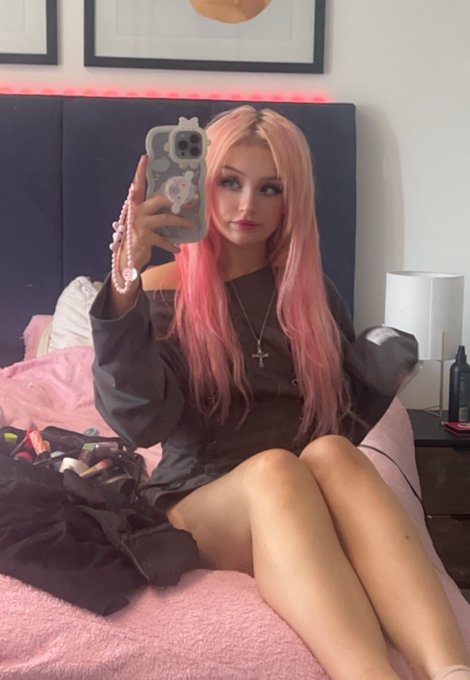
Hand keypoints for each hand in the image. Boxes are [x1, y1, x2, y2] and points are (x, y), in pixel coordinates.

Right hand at [119, 155, 194, 274]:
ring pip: (166, 218)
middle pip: (159, 200)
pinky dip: (171, 245)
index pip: (138, 183)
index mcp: (135, 203)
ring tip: (191, 224)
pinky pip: (163, 240)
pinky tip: (177, 249)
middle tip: (192, 202)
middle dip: (177, 201)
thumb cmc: (137, 235)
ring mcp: (139, 224)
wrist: (126, 258)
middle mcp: (136, 211)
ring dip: (181, 222)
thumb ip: (151, 210)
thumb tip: (172, 203)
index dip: (141, 171)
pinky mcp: (144, 238)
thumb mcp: (142, 219)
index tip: (145, 157)